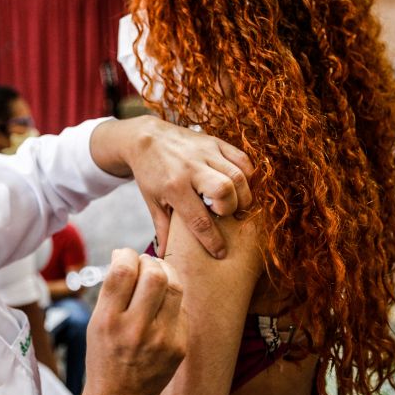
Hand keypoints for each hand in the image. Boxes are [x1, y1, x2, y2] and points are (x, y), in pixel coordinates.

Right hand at [71, 249, 186, 394]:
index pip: (123, 271)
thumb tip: (126, 255)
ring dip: (165, 272)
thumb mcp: (96, 323)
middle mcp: (136, 330)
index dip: (125, 254)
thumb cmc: (105, 355)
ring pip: (175, 286)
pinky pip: (181, 307)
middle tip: (143, 264)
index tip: (124, 255)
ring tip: (156, 274)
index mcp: (109, 321)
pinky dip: (171, 298)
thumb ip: (112, 290)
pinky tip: (161, 304)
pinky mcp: (180, 346)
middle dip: (149, 261)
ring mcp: (162, 339)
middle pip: (154, 275)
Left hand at [91, 116, 253, 258]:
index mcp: (173, 187)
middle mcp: (191, 168)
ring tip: (236, 205)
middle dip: (231, 209)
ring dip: (243, 195)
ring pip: (238, 175)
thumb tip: (165, 256)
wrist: (146, 139)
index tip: (220, 252)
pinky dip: (248, 176)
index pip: (199, 220)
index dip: (213, 240)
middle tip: (226, 216)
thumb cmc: (150, 173)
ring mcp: (206, 153)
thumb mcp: (152, 201)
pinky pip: (242, 159)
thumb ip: (162, 228)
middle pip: (225, 190)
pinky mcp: (216, 142)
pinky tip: (242, 187)